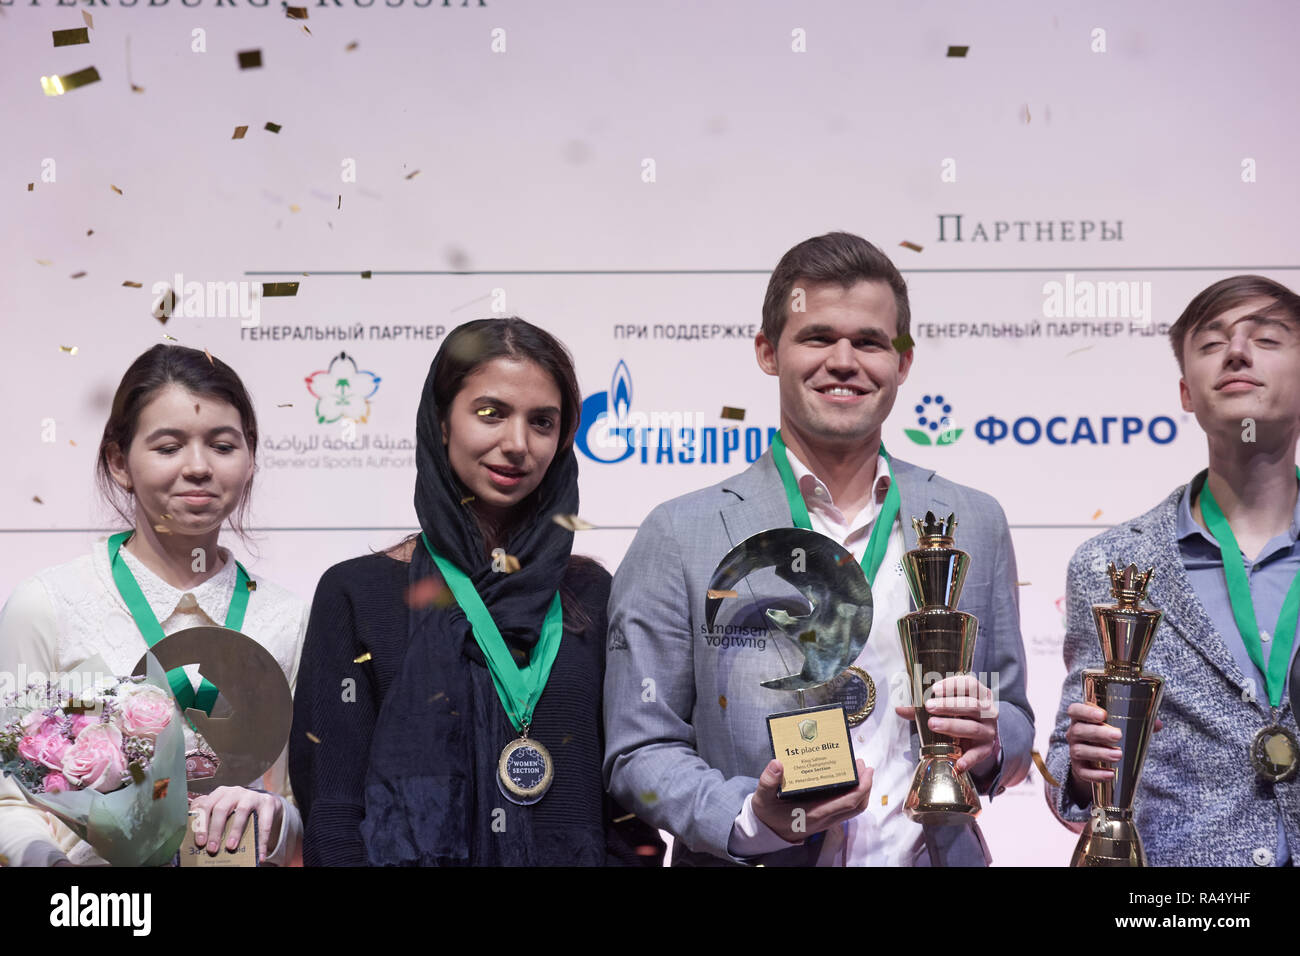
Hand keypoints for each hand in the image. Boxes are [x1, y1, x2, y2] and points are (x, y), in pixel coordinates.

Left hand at [189, 786, 282, 862]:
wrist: (264, 803)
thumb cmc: (237, 810)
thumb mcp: (222, 810)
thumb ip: (209, 818)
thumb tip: (195, 840)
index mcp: (220, 793)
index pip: (206, 806)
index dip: (201, 824)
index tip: (200, 842)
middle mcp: (235, 792)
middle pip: (221, 809)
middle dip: (215, 830)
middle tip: (212, 849)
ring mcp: (252, 796)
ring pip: (241, 812)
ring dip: (235, 831)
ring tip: (230, 847)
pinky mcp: (267, 803)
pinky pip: (265, 823)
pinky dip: (263, 840)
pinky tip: (261, 855)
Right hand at [751, 758, 872, 842]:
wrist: (766, 832)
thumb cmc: (767, 814)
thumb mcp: (762, 797)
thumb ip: (768, 781)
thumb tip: (777, 763)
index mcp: (815, 812)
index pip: (847, 802)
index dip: (861, 787)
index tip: (864, 769)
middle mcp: (825, 818)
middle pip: (857, 806)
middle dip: (865, 785)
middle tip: (861, 764)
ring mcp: (826, 820)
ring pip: (854, 809)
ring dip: (861, 791)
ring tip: (857, 770)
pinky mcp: (825, 818)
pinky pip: (846, 809)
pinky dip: (852, 796)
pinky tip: (845, 781)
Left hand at [895, 673, 998, 772]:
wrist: (980, 738)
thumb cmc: (959, 716)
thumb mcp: (946, 707)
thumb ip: (923, 707)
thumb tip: (899, 709)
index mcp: (979, 694)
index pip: (970, 684)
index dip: (953, 685)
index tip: (934, 689)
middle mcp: (988, 711)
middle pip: (971, 705)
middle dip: (949, 705)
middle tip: (929, 707)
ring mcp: (989, 730)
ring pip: (973, 727)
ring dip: (952, 726)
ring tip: (932, 724)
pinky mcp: (986, 749)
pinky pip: (978, 755)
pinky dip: (968, 759)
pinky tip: (958, 764)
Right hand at [1065, 703, 1162, 801]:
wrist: (1093, 759)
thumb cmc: (1106, 736)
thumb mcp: (1116, 726)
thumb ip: (1135, 722)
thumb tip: (1157, 724)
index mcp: (1081, 718)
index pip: (1075, 710)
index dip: (1086, 711)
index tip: (1102, 715)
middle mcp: (1073, 733)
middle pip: (1078, 730)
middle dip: (1098, 733)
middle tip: (1118, 735)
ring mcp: (1074, 751)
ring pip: (1080, 751)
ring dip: (1100, 753)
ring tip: (1119, 755)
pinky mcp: (1078, 769)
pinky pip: (1083, 772)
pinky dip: (1096, 774)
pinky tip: (1111, 775)